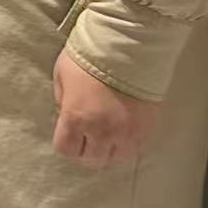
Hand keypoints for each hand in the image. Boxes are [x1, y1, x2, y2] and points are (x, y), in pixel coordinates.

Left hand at [52, 49, 157, 167]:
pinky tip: (122, 131)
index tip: (68, 135)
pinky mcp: (145, 130)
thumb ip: (63, 101)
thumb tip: (66, 116)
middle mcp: (101, 131)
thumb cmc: (88, 58)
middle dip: (86, 150)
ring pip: (115, 158)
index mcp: (76, 118)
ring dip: (108, 149)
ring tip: (106, 135)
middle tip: (86, 136)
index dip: (66, 144)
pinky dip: (127, 145)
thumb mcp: (61, 76)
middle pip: (91, 160)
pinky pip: (135, 150)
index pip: (66, 150)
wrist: (127, 48)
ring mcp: (126, 133)